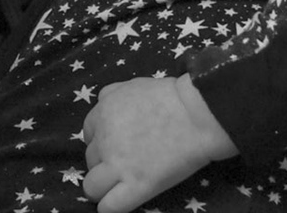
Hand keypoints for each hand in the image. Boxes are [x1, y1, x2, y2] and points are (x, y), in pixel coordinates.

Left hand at [81, 75, 236, 212]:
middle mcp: (104, 139)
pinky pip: (108, 207)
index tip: (118, 145)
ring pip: (91, 187)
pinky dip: (112, 207)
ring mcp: (118, 165)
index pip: (88, 135)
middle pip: (90, 160)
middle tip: (127, 162)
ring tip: (121, 185)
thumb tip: (106, 104)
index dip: (102, 141)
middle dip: (104, 162)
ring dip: (104, 187)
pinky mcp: (136, 186)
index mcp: (103, 111)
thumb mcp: (134, 86)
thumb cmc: (173, 97)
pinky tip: (124, 200)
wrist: (198, 115)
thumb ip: (114, 95)